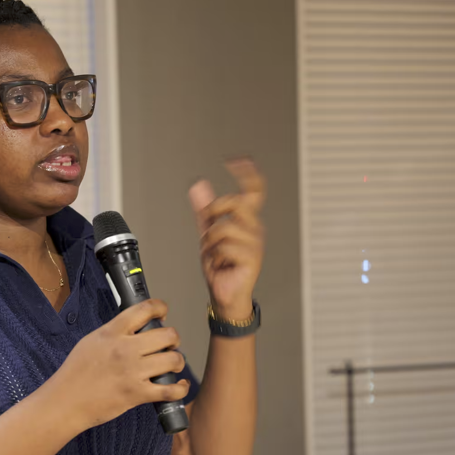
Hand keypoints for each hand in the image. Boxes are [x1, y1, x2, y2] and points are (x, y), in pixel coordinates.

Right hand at [49, 299, 187, 432]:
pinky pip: (172, 390)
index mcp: (112, 332)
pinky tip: (179, 386)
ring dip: (177, 363)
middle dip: (173, 340)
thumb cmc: (75, 373)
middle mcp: (125, 349)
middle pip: (168, 335)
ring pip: (174, 360)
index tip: (163, 314)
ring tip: (172, 366)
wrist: (65, 402)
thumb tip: (135, 327)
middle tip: (169, 346)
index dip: (160, 308)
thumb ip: (113, 332)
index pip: (145, 309)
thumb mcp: (91, 341)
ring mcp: (133, 372)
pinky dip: (181, 389)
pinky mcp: (137, 394)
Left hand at [189, 158, 266, 320]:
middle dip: (213, 212)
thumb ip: (204, 210)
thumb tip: (198, 185)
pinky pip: (225, 245)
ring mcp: (255, 243)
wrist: (224, 294)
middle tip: (208, 230)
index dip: (247, 174)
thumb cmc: (221, 266)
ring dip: (210, 242)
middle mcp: (254, 228)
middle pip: (234, 202)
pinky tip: (221, 264)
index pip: (253, 191)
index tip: (237, 160)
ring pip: (223, 227)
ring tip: (215, 255)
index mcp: (247, 220)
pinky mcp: (252, 258)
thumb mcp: (208, 233)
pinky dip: (215, 256)